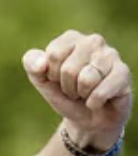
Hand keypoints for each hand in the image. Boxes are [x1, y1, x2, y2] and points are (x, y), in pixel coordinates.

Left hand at [23, 30, 132, 148]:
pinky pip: (101, 91)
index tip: (57, 79)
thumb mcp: (41, 80)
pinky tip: (97, 100)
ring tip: (85, 92)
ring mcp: (111, 55)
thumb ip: (32, 65)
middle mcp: (93, 41)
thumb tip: (41, 64)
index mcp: (71, 38)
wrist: (86, 117)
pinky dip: (94, 102)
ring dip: (81, 93)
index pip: (53, 54)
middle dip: (67, 86)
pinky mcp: (123, 72)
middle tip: (73, 89)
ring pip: (87, 78)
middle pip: (69, 68)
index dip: (51, 75)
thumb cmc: (63, 94)